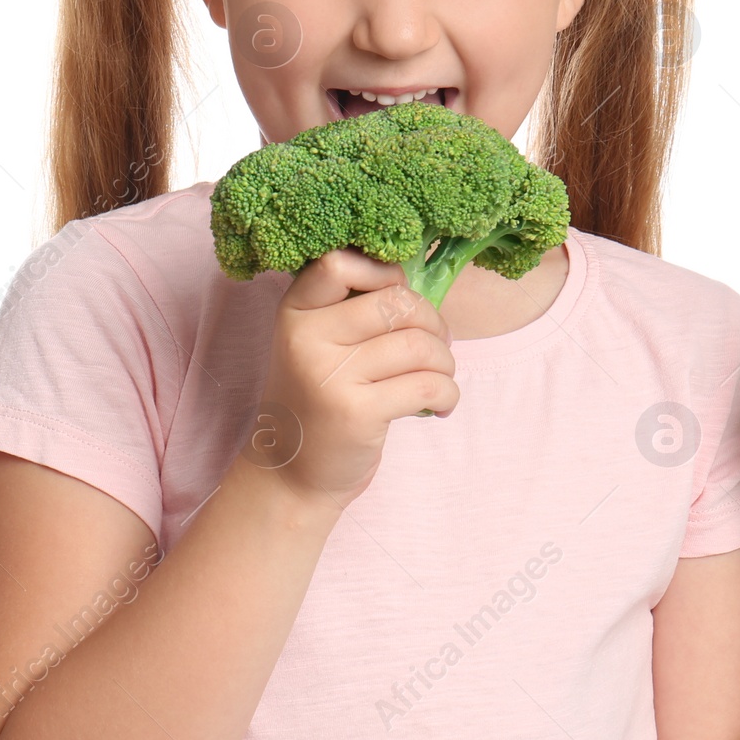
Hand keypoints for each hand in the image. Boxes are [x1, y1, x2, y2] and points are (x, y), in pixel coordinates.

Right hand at [246, 248, 457, 518]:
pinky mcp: (357, 413)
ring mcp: (330, 376)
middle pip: (396, 302)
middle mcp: (306, 338)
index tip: (396, 298)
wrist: (291, 475)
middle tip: (436, 345)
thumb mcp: (317, 345)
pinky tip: (441, 405)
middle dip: (433, 322)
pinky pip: (428, 385)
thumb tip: (418, 281)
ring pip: (419, 345)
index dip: (382, 272)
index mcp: (295, 312)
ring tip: (439, 377)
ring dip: (445, 362)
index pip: (337, 264)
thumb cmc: (319, 401)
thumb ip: (353, 310)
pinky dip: (448, 393)